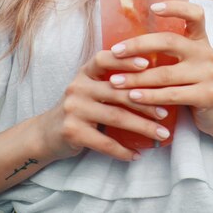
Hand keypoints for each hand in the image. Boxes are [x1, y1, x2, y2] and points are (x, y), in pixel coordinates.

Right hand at [38, 48, 173, 162]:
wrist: (46, 134)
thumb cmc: (79, 107)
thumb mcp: (90, 87)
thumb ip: (111, 81)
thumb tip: (152, 78)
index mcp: (85, 72)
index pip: (104, 59)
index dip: (125, 60)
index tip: (148, 64)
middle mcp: (78, 86)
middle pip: (118, 92)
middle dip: (146, 102)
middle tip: (165, 112)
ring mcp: (74, 109)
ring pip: (116, 117)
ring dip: (142, 127)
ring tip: (161, 133)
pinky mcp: (72, 131)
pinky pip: (104, 142)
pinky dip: (123, 150)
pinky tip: (137, 154)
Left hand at [107, 0, 212, 136]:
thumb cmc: (193, 83)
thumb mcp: (186, 62)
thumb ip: (168, 51)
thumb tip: (126, 44)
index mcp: (200, 39)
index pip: (195, 14)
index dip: (176, 7)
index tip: (153, 7)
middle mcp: (206, 52)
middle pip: (169, 41)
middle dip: (138, 46)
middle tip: (115, 52)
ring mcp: (209, 73)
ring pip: (165, 73)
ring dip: (136, 78)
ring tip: (115, 81)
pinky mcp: (207, 95)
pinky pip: (171, 95)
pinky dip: (149, 97)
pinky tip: (133, 97)